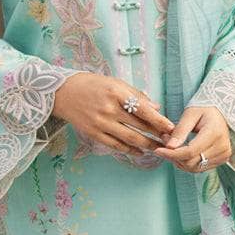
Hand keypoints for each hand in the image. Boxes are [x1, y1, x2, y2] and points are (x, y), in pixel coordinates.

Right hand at [52, 72, 175, 153]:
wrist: (63, 92)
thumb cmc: (92, 84)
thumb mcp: (114, 83)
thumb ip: (135, 95)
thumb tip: (156, 107)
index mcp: (116, 93)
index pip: (142, 109)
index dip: (158, 120)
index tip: (171, 127)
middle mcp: (109, 109)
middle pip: (138, 126)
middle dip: (156, 134)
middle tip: (169, 140)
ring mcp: (100, 123)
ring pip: (129, 138)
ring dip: (146, 145)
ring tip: (157, 148)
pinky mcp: (93, 133)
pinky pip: (115, 144)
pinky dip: (128, 149)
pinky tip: (138, 152)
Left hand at [151, 106, 230, 172]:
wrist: (220, 113)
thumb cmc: (204, 109)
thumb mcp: (190, 114)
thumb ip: (180, 131)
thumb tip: (169, 147)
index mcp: (215, 133)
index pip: (190, 152)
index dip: (172, 154)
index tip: (158, 150)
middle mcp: (222, 147)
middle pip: (191, 162)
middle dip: (173, 156)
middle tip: (164, 143)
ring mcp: (223, 155)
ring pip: (194, 168)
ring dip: (179, 161)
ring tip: (172, 147)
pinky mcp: (222, 160)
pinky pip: (199, 168)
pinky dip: (187, 163)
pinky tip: (181, 152)